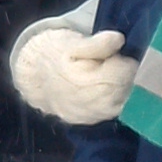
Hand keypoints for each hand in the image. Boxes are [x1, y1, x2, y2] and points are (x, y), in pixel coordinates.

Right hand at [10, 22, 135, 126]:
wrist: (35, 77)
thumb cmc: (56, 55)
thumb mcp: (72, 43)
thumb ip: (97, 43)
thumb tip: (119, 39)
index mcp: (88, 80)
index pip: (126, 71)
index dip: (123, 60)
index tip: (113, 54)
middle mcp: (92, 103)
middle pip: (127, 87)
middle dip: (122, 74)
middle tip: (108, 64)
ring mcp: (92, 115)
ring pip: (123, 100)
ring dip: (120, 87)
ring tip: (104, 76)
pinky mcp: (91, 121)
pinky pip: (113, 111)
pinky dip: (113, 99)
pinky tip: (102, 89)